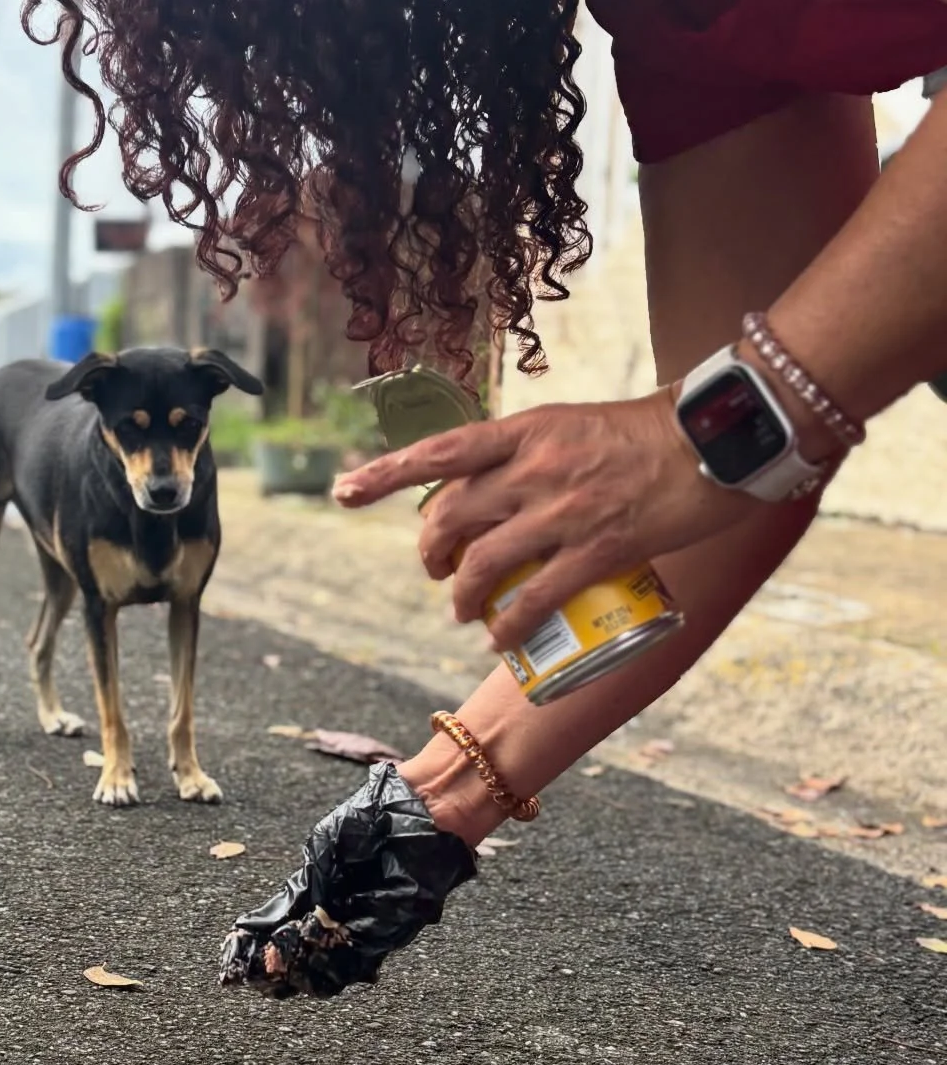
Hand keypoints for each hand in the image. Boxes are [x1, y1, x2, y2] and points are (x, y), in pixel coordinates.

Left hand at [333, 388, 758, 649]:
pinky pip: (533, 600)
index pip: (439, 452)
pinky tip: (498, 640)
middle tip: (436, 570)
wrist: (721, 437)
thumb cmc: (648, 431)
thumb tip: (489, 488)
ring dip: (461, 597)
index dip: (384, 475)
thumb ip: (528, 453)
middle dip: (430, 552)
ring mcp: (564, 511)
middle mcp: (535, 468)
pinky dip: (506, 627)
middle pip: (449, 517)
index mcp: (525, 430)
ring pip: (482, 565)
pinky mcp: (599, 550)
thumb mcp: (572, 423)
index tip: (343, 492)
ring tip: (463, 612)